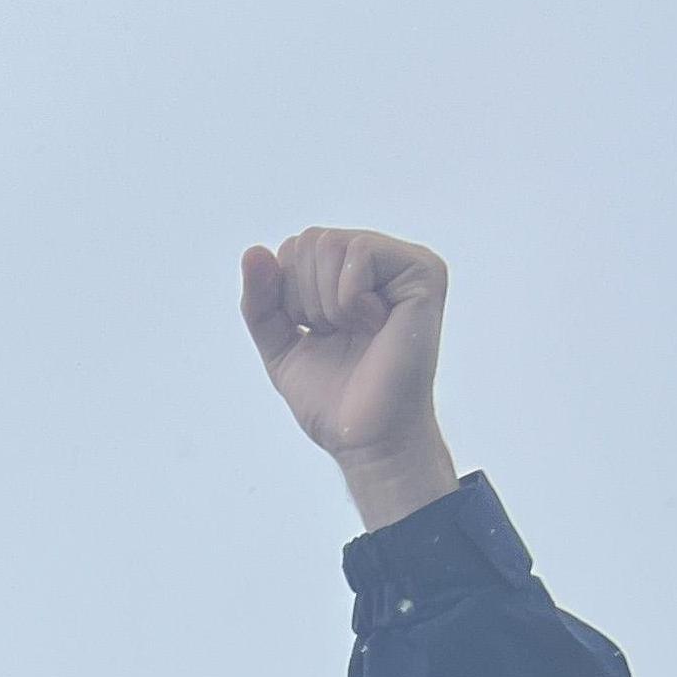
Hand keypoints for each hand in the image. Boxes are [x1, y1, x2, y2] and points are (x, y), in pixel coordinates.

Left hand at [239, 230, 460, 531]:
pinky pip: (359, 252)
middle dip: (305, 299)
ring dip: (326, 303)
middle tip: (338, 335)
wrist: (364, 436)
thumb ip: (261, 300)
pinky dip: (349, 299)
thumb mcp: (279, 344)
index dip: (286, 296)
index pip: (293, 250)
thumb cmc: (332, 397)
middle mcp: (379, 262)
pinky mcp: (423, 271)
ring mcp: (403, 263)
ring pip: (330, 244)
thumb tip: (253, 251)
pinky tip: (373, 325)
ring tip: (356, 332)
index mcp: (349, 275)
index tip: (316, 334)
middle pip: (309, 241)